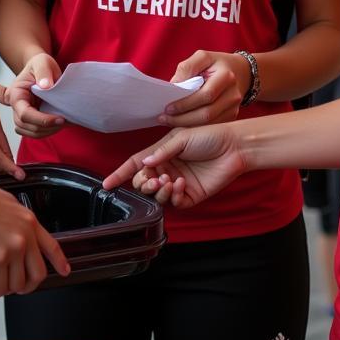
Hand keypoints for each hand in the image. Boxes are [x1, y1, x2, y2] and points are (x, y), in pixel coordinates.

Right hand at [0, 176, 70, 299]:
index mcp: (29, 224)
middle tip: (12, 287)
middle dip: (23, 287)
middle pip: (32, 278)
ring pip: (6, 289)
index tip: (64, 272)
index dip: (59, 263)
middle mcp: (20, 242)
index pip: (52, 249)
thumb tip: (24, 237)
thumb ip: (21, 222)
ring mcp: (1, 256)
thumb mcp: (9, 203)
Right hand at [5, 52, 65, 138]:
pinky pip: (36, 132)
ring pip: (31, 132)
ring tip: (64, 122)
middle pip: (26, 126)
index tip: (60, 119)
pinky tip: (60, 123)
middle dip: (47, 127)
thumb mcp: (42, 62)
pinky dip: (48, 131)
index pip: (24, 114)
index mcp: (15, 94)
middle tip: (65, 120)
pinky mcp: (30, 120)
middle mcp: (16, 107)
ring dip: (48, 131)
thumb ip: (43, 72)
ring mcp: (22, 115)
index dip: (42, 120)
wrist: (41, 68)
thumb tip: (46, 86)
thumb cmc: (40, 64)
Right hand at [101, 123, 246, 208]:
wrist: (233, 147)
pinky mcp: (191, 196)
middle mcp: (167, 169)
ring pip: (157, 196)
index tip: (106, 185)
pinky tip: (182, 185)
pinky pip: (175, 203)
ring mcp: (178, 184)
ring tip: (169, 181)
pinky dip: (174, 196)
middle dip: (144, 183)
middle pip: (144, 183)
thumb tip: (143, 165)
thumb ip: (161, 152)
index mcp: (161, 153)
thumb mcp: (181, 137)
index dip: (120, 174)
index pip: (136, 165)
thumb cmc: (208, 136)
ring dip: (159, 191)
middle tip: (154, 179)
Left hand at [159, 49, 249, 126]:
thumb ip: (187, 68)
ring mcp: (234, 108)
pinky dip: (195, 127)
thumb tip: (174, 86)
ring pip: (208, 123)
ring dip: (187, 125)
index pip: (205, 95)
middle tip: (164, 118)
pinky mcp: (231, 116)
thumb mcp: (202, 57)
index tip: (167, 108)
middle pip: (207, 113)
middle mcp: (233, 94)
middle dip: (182, 118)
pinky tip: (182, 124)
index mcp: (226, 77)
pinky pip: (211, 126)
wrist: (240, 71)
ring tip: (169, 122)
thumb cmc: (217, 64)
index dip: (185, 103)